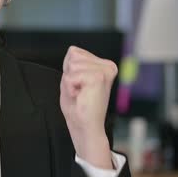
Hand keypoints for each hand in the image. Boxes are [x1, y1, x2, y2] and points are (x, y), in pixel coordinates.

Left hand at [60, 46, 117, 168]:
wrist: (85, 127)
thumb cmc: (78, 107)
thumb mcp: (72, 78)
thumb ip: (73, 63)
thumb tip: (73, 50)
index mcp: (103, 65)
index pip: (74, 52)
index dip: (69, 70)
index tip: (78, 86)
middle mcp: (108, 66)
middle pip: (73, 56)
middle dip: (69, 75)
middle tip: (79, 92)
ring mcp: (105, 71)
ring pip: (72, 65)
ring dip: (70, 82)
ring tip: (80, 94)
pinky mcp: (99, 77)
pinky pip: (71, 76)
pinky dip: (70, 87)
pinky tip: (81, 96)